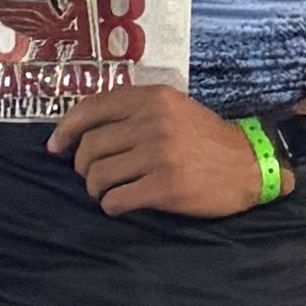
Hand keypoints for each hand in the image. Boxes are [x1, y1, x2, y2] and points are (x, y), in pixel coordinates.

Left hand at [52, 86, 276, 217]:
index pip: (91, 109)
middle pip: (90, 147)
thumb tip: (80, 133)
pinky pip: (116, 199)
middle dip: (82, 167)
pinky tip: (121, 205)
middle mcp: (152, 122)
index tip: (55, 148)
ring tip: (107, 192)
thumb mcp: (172, 109)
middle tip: (92, 177)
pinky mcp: (165, 186)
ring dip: (95, 189)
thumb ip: (133, 113)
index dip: (65, 130)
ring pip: (99, 175)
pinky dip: (111, 206)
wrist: (250, 164)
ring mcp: (158, 154)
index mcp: (151, 99)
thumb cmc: (205, 139)